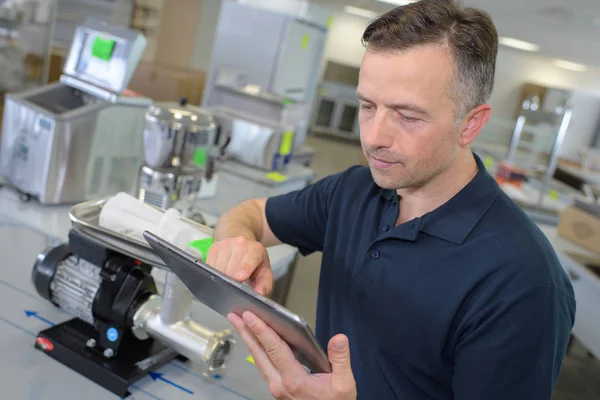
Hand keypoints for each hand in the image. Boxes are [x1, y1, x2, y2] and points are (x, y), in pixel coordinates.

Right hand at [207, 236, 273, 294]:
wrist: (244, 244)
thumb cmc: (255, 262)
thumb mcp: (265, 273)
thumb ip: (264, 285)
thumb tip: (259, 294)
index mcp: (255, 250)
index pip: (248, 261)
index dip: (243, 269)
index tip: (239, 278)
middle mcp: (241, 244)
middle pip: (231, 268)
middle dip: (231, 280)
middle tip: (234, 287)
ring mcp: (226, 244)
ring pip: (218, 268)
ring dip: (222, 278)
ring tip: (229, 279)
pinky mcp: (214, 247)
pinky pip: (210, 266)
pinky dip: (214, 273)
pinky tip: (222, 273)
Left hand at [228, 311, 356, 399]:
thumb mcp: (344, 384)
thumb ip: (341, 360)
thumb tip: (339, 338)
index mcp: (294, 380)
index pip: (274, 349)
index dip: (261, 330)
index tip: (250, 316)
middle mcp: (279, 384)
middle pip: (259, 353)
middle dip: (246, 332)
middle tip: (234, 314)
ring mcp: (276, 388)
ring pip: (258, 360)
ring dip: (248, 340)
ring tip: (240, 324)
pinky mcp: (277, 390)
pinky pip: (263, 366)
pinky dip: (256, 351)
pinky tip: (255, 343)